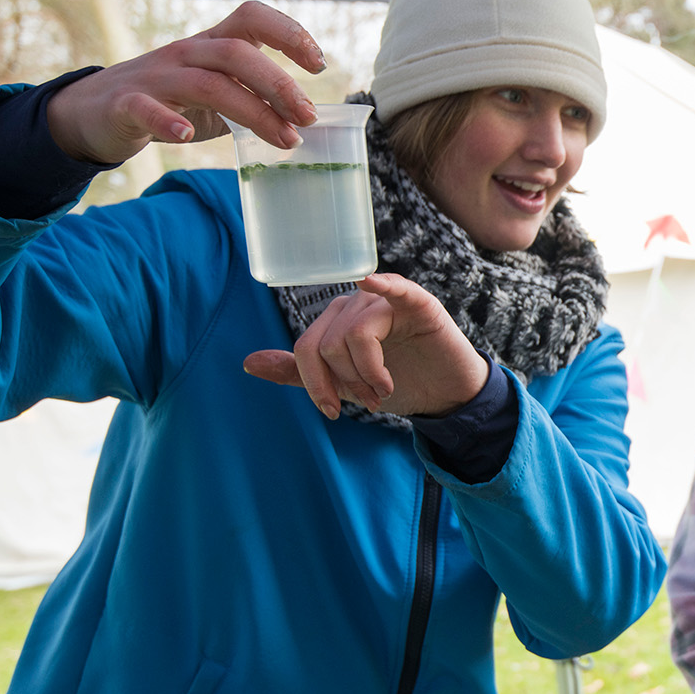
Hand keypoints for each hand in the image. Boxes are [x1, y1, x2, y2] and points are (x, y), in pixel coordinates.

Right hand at [45, 0, 323, 164]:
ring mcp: (156, 77)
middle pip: (237, 54)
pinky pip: (147, 108)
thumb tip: (306, 122)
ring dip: (252, 112)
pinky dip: (169, 121)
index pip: (252, 18)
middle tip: (308, 117)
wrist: (97, 111)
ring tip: (284, 140)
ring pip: (207, 84)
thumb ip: (255, 98)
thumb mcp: (218, 93)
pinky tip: (187, 136)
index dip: (289, 33)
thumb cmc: (172, 101)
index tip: (319, 64)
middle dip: (279, 84)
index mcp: (212, 45)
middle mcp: (187, 53)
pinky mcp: (127, 105)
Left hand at [243, 273, 490, 418]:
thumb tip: (247, 362)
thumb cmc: (400, 384)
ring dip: (369, 374)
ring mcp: (389, 301)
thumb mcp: (345, 383)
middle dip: (348, 382)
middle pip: (329, 344)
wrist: (446, 395)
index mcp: (338, 320)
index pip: (307, 347)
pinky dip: (382, 285)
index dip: (315, 383)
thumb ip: (301, 373)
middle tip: (372, 401)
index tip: (334, 411)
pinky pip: (395, 289)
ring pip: (355, 334)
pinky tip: (372, 282)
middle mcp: (359, 304)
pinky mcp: (420, 304)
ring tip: (386, 389)